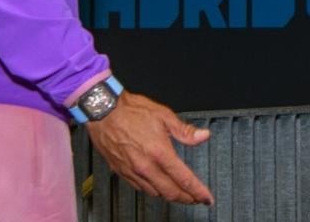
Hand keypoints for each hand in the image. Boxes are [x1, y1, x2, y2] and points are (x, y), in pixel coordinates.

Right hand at [86, 93, 212, 204]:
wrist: (102, 110)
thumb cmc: (130, 111)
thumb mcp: (164, 115)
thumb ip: (185, 130)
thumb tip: (202, 136)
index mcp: (159, 152)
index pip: (184, 179)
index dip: (198, 192)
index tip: (206, 198)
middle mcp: (146, 166)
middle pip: (171, 192)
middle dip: (187, 198)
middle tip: (196, 198)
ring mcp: (132, 171)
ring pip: (156, 193)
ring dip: (170, 196)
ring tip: (180, 194)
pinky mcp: (121, 172)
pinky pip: (140, 188)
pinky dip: (153, 190)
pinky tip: (158, 186)